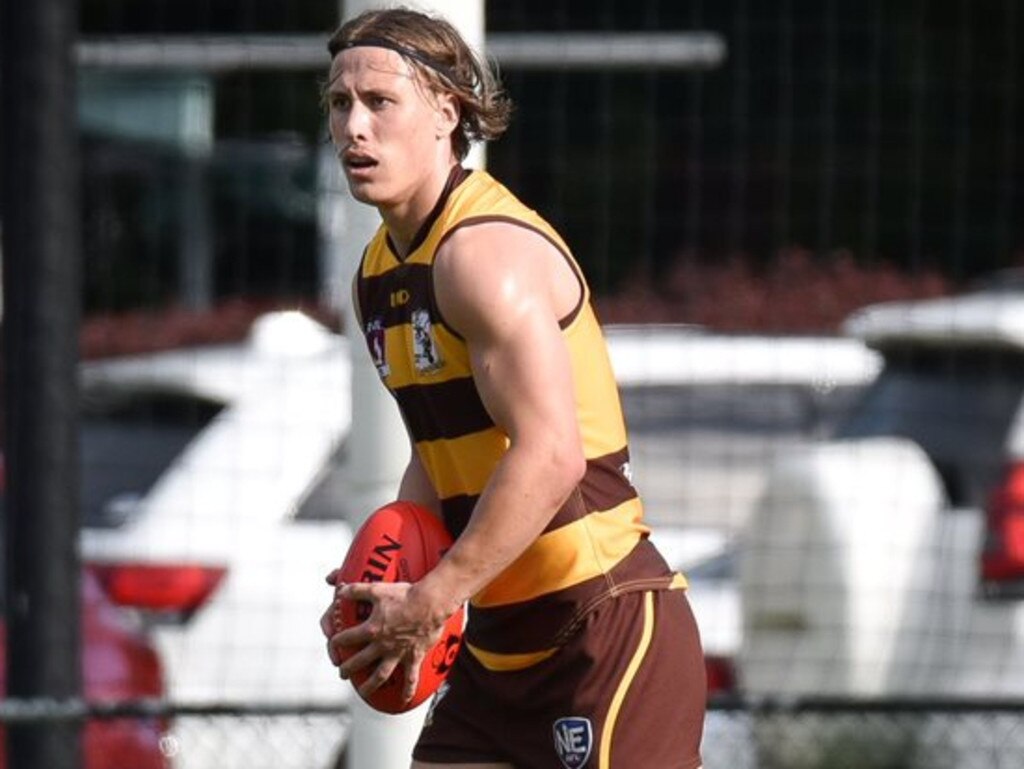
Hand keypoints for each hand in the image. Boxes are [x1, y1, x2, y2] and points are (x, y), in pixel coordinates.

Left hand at [321, 574, 446, 703]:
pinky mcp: (413, 657)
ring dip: (370, 685)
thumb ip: (356, 590)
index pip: (348, 638)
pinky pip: (410, 678)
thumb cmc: (404, 595)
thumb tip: (340, 590)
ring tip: (362, 693)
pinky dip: (407, 691)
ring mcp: (398, 653)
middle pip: (360, 661)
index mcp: (371, 629)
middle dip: (348, 667)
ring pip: (381, 674)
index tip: (332, 643)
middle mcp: (382, 645)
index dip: (337, 641)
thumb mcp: (377, 589)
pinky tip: (404, 701)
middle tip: (342, 673)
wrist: (430, 603)